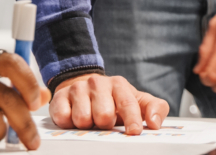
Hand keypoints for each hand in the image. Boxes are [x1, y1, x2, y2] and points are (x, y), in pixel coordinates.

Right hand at [49, 73, 168, 134]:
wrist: (84, 88)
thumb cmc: (113, 100)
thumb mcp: (137, 102)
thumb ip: (154, 108)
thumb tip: (154, 123)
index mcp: (119, 85)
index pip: (127, 103)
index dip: (132, 119)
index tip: (134, 131)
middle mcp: (98, 83)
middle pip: (103, 115)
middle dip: (105, 125)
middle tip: (104, 123)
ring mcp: (77, 89)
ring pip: (83, 118)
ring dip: (87, 126)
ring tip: (90, 120)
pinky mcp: (60, 97)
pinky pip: (63, 117)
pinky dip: (69, 123)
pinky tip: (74, 118)